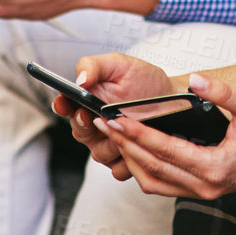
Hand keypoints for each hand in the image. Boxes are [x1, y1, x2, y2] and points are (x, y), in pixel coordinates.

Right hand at [51, 54, 183, 178]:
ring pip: (98, 154)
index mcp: (88, 100)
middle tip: (99, 117)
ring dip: (112, 143)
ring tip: (128, 128)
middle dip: (87, 127)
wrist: (173, 100)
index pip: (66, 105)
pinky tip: (138, 145)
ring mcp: (108, 143)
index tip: (64, 104)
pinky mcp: (124, 159)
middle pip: (79, 133)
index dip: (62, 106)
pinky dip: (127, 160)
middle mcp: (95, 123)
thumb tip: (79, 78)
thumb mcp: (121, 65)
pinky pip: (117, 169)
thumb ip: (95, 66)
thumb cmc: (146, 81)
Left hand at [103, 73, 235, 200]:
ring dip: (131, 159)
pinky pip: (164, 185)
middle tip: (103, 123)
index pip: (166, 151)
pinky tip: (135, 149)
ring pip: (154, 181)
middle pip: (153, 168)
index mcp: (217, 167)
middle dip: (125, 144)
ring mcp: (203, 192)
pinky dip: (145, 168)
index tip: (117, 118)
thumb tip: (196, 79)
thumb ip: (223, 92)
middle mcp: (207, 186)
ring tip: (114, 135)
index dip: (138, 134)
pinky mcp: (201, 190)